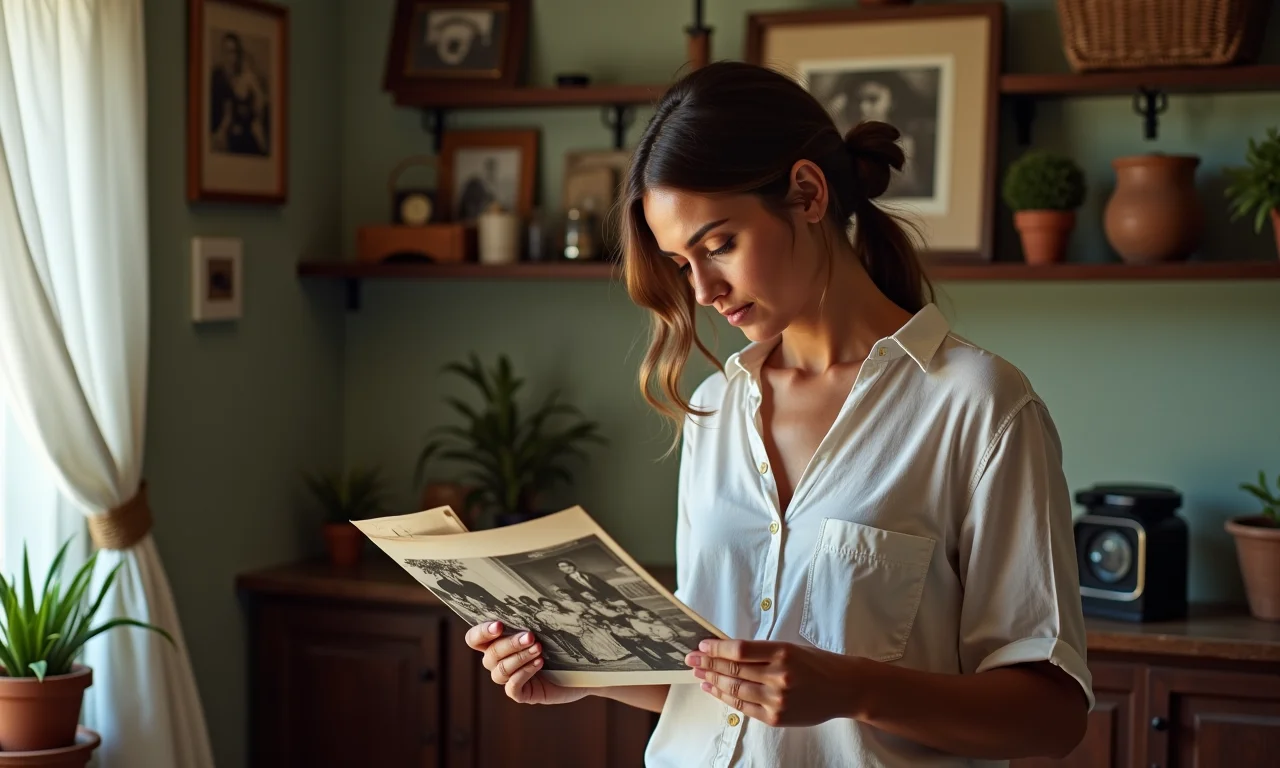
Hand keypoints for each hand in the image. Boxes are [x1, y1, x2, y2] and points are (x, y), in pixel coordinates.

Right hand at [464, 621, 586, 705]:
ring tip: (539, 649)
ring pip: (500, 671)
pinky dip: (523, 675)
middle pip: (489, 655)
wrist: (585, 667)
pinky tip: (538, 664)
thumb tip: (533, 594)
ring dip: (519, 658)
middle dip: (510, 644)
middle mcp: (500, 661)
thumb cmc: (562, 640)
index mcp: (498, 641)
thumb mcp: (546, 626)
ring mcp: (510, 678)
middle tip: (531, 636)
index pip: (474, 639)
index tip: (499, 625)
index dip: (481, 633)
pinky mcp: (523, 693)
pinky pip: (511, 688)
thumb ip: (533, 616)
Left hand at [687, 639, 863, 726]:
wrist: (845, 689)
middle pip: (733, 670)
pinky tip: (712, 689)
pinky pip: (743, 707)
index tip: (702, 645)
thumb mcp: (791, 648)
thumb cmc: (818, 664)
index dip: (717, 648)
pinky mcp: (776, 717)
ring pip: (734, 689)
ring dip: (712, 680)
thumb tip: (726, 650)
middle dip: (708, 663)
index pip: (740, 650)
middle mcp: (779, 676)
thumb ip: (761, 651)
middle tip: (691, 658)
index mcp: (783, 653)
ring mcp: (777, 699)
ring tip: (698, 673)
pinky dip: (724, 698)